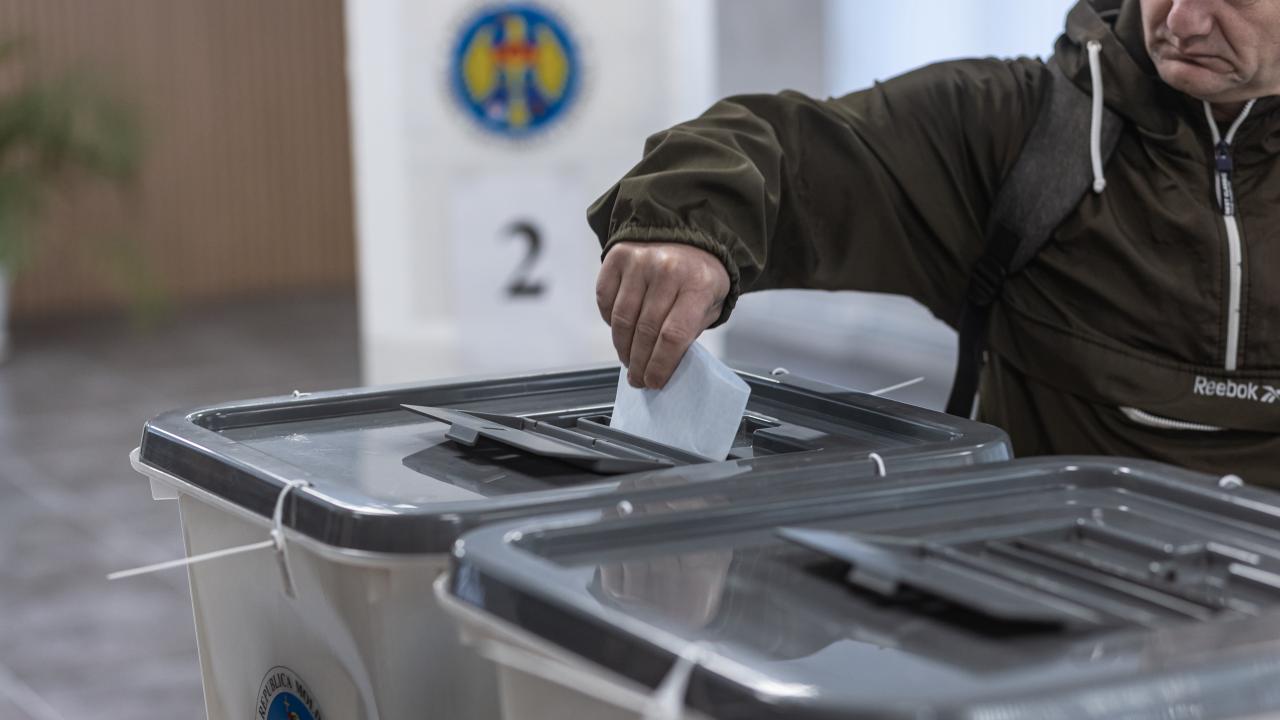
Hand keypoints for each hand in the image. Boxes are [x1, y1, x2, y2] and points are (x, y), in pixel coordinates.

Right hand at [596, 241, 728, 388]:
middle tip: (638, 378)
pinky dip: (610, 321)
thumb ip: (690, 331)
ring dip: (623, 347)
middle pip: (646, 331)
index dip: (660, 365)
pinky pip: (606, 299)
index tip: (654, 381)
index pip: (673, 336)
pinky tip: (620, 330)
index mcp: (697, 284)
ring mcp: (640, 261)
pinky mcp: (618, 256)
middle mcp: (667, 270)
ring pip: (622, 318)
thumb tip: (663, 364)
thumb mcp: (710, 303)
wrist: (688, 231)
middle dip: (640, 362)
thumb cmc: (699, 273)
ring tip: (628, 359)